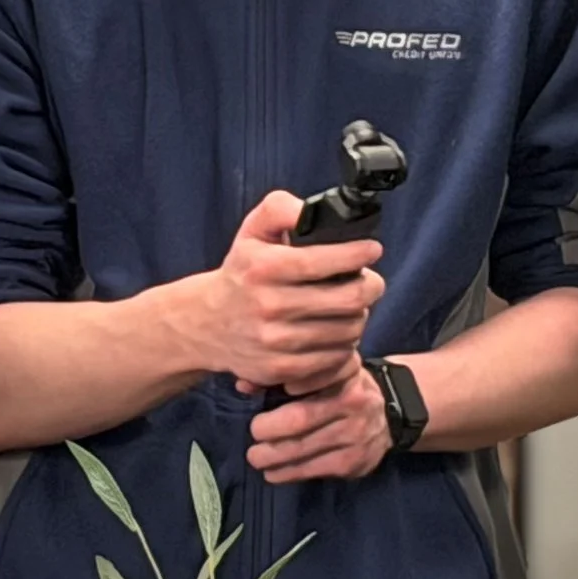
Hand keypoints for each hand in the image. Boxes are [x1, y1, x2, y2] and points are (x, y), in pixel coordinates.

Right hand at [200, 193, 384, 394]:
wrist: (206, 323)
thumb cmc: (242, 272)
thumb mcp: (253, 230)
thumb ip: (283, 209)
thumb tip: (313, 211)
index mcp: (264, 267)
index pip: (326, 261)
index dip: (358, 254)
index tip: (371, 249)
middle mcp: (269, 306)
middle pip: (350, 299)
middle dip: (370, 286)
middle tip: (369, 281)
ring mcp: (275, 342)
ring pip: (349, 330)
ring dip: (358, 316)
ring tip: (348, 306)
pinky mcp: (281, 369)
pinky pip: (335, 358)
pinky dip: (343, 343)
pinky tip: (334, 330)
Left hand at [248, 361, 391, 483]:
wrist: (389, 414)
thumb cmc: (343, 388)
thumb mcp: (325, 371)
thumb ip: (285, 374)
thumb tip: (243, 384)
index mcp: (344, 374)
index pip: (310, 377)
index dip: (282, 385)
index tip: (258, 391)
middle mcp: (353, 402)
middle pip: (301, 418)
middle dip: (269, 429)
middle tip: (252, 433)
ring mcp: (356, 435)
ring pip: (304, 448)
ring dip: (273, 456)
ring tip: (254, 457)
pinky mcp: (355, 462)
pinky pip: (314, 470)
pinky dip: (288, 473)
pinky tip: (273, 473)